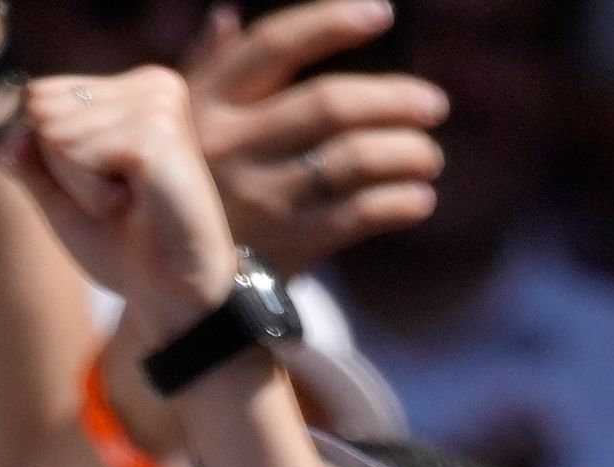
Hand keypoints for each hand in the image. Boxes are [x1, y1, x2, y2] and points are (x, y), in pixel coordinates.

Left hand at [9, 68, 245, 347]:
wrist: (171, 292)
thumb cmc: (123, 246)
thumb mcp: (60, 199)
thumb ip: (28, 161)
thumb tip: (4, 137)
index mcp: (132, 89)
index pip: (39, 96)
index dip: (52, 157)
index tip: (104, 187)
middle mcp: (151, 85)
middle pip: (42, 109)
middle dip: (63, 168)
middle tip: (117, 200)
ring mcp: (157, 103)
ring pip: (56, 132)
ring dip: (80, 185)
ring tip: (129, 203)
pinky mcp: (157, 133)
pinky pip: (77, 152)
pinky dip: (92, 194)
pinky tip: (136, 204)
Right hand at [185, 1, 446, 272]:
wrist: (179, 290)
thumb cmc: (193, 193)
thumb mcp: (181, 131)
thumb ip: (205, 70)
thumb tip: (229, 14)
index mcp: (206, 104)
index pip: (274, 44)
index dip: (331, 23)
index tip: (382, 14)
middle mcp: (231, 146)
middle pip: (330, 104)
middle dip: (394, 98)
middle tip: (434, 104)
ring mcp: (259, 198)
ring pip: (353, 159)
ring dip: (407, 153)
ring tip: (429, 156)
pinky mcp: (286, 247)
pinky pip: (359, 215)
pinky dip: (400, 203)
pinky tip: (419, 199)